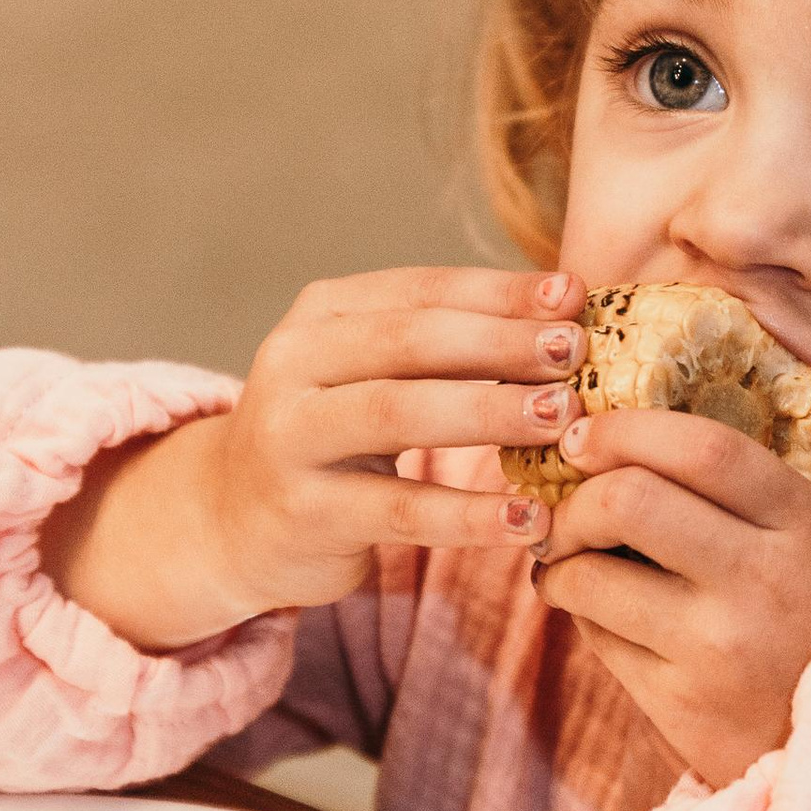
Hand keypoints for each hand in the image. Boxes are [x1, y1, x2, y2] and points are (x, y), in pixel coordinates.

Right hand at [42, 266, 584, 648]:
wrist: (233, 519)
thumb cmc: (335, 437)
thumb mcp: (373, 375)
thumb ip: (447, 346)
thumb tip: (567, 311)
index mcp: (321, 316)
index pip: (421, 290)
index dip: (500, 291)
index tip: (577, 296)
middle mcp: (292, 363)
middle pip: (410, 341)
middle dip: (500, 342)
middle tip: (576, 351)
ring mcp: (290, 438)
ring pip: (398, 414)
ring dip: (488, 412)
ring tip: (564, 417)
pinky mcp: (303, 512)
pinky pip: (399, 510)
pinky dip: (469, 514)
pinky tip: (530, 518)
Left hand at [533, 376, 810, 785]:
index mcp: (810, 531)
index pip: (703, 450)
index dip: (629, 428)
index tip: (590, 433)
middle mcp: (759, 585)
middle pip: (629, 502)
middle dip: (577, 492)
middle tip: (568, 495)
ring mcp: (714, 651)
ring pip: (592, 578)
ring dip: (559, 559)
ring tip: (567, 555)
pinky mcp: (679, 707)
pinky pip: (599, 640)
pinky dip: (581, 614)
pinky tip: (598, 607)